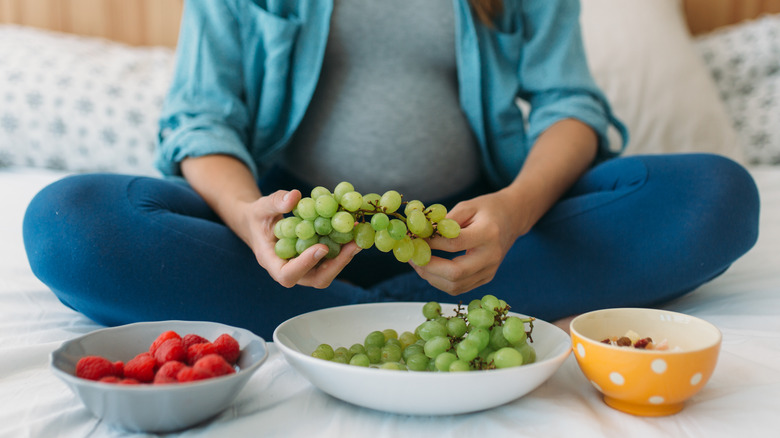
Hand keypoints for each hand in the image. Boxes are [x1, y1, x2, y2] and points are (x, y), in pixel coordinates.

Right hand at [240, 189, 360, 288]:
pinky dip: (344, 247)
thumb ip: (275, 202)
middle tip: (354, 245)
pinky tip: (355, 231)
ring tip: (359, 237)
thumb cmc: (258, 217)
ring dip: (345, 257)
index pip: (287, 274)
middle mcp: (291, 269)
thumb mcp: (261, 206)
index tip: (321, 247)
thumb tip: (295, 197)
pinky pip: (331, 259)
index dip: (305, 264)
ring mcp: (305, 267)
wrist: (260, 223)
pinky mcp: (316, 260)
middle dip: (337, 264)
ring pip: (327, 271)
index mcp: (272, 262)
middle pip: (315, 279)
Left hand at [411, 191, 523, 294]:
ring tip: (417, 262)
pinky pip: (459, 288)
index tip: (414, 237)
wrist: (513, 219)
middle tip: (412, 256)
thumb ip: (446, 220)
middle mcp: (491, 256)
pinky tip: (429, 268)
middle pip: (455, 273)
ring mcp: (490, 271)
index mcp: (488, 234)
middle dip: (428, 266)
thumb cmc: (488, 209)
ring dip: (431, 276)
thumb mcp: (468, 206)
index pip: (454, 244)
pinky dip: (440, 281)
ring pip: (455, 285)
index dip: (431, 243)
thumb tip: (421, 232)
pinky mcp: (486, 278)